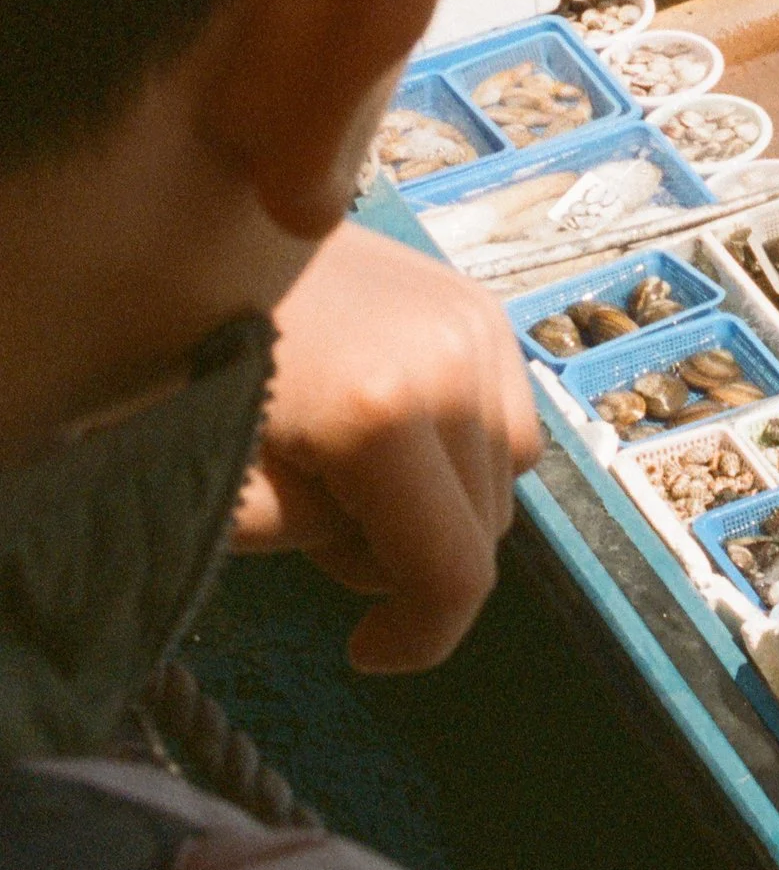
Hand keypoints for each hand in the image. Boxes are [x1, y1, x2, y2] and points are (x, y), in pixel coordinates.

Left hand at [235, 222, 538, 671]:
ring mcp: (478, 325)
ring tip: (351, 470)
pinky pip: (506, 417)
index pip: (455, 575)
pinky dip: (459, 446)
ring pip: (507, 477)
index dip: (420, 638)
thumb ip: (312, 540)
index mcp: (384, 416)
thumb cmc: (180, 357)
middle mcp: (457, 365)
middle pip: (487, 530)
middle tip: (323, 530)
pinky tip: (386, 424)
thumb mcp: (226, 484)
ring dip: (442, 501)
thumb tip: (380, 566)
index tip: (364, 652)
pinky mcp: (480, 305)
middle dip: (413, 558)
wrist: (191, 218)